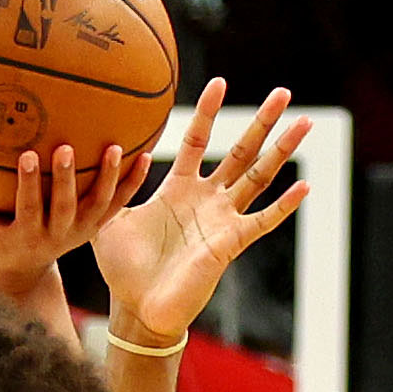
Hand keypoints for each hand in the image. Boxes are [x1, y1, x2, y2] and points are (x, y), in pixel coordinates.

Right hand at [0, 144, 138, 301]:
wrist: (24, 272)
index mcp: (27, 235)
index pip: (28, 209)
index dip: (28, 185)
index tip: (26, 156)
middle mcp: (58, 235)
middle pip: (66, 207)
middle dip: (66, 179)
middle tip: (67, 147)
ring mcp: (80, 231)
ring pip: (100, 206)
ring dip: (110, 179)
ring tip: (116, 148)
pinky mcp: (96, 225)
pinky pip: (118, 204)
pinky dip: (132, 183)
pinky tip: (145, 153)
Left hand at [89, 83, 315, 341]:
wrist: (138, 309)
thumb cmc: (122, 269)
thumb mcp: (108, 218)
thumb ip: (107, 186)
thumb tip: (87, 153)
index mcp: (179, 190)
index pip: (198, 141)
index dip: (208, 113)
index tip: (220, 82)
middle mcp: (207, 200)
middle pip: (241, 152)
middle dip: (262, 121)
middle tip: (283, 91)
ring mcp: (222, 220)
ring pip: (259, 177)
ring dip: (282, 150)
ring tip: (304, 123)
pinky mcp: (229, 244)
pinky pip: (262, 222)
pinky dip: (283, 206)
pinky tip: (304, 187)